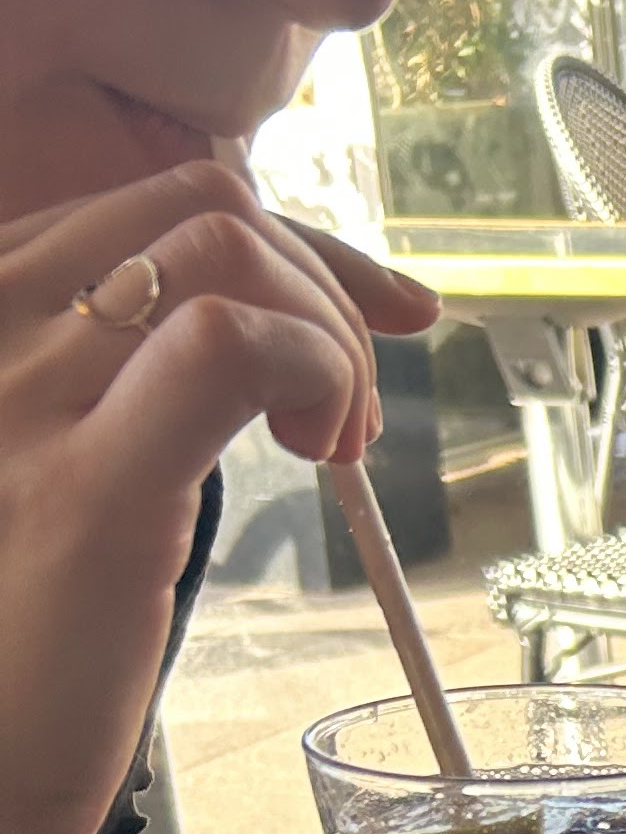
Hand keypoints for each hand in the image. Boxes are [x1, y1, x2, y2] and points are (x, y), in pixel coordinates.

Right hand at [0, 160, 440, 833]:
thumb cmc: (22, 635)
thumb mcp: (76, 465)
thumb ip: (164, 373)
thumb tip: (365, 305)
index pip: (157, 199)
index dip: (297, 245)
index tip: (381, 313)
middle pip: (201, 204)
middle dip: (320, 287)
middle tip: (343, 420)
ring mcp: (18, 394)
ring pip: (223, 246)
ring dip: (327, 330)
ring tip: (333, 445)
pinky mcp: (84, 488)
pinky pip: (227, 343)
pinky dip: (314, 366)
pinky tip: (320, 446)